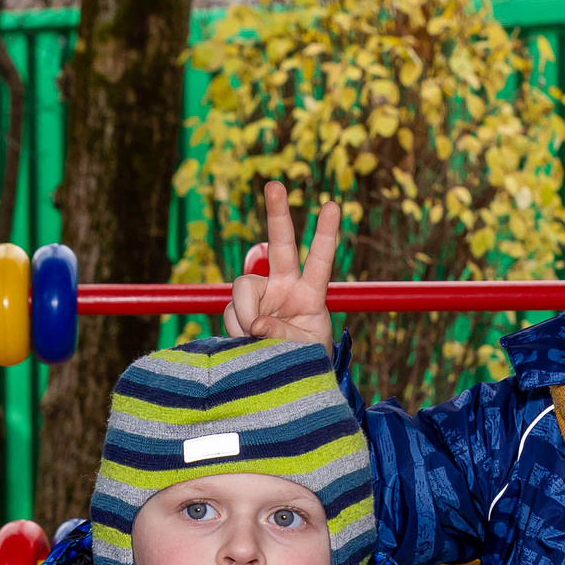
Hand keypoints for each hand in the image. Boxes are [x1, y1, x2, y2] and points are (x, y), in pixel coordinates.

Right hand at [223, 181, 338, 348]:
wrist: (284, 379)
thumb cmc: (303, 361)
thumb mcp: (305, 350)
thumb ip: (283, 335)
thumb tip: (255, 323)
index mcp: (310, 294)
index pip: (320, 260)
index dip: (325, 234)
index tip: (333, 205)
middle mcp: (284, 287)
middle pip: (281, 244)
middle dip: (278, 214)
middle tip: (275, 184)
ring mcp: (260, 297)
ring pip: (242, 289)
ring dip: (245, 315)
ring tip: (254, 340)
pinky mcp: (239, 310)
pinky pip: (230, 312)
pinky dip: (235, 330)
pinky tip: (244, 343)